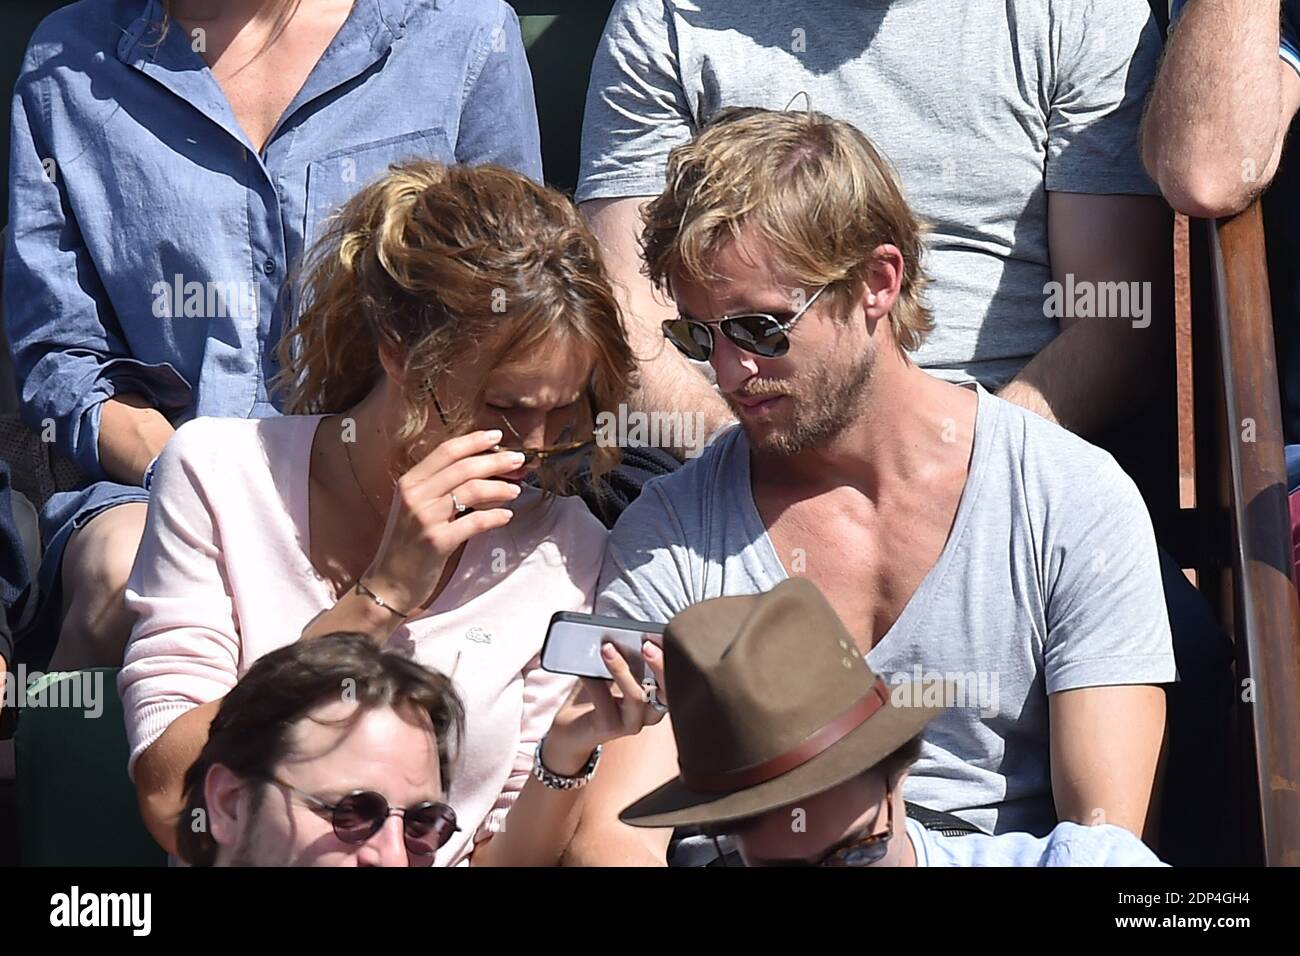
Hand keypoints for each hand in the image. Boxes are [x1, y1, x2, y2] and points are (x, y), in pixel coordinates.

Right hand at [363, 429, 524, 614]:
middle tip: (519, 461)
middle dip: (496, 461)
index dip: (474, 441)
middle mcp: (415, 495)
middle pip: (464, 467)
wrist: (388, 583)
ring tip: (515, 490)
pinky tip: (507, 516)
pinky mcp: (437, 542)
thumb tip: (481, 469)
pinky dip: (495, 516)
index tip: (497, 437)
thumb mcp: (415, 508)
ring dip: (500, 488)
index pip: (446, 451)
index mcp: (410, 482)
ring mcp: (425, 518)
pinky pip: (475, 522)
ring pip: (472, 490)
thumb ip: (440, 487)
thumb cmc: (407, 544)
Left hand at [542, 639, 668, 775]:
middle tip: (646, 644)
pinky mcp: (608, 728)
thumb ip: (625, 658)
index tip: (662, 636)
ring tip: (607, 649)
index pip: (675, 679)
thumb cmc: (597, 696)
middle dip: (659, 665)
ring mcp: (631, 723)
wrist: (573, 729)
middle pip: (666, 691)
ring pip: (636, 696)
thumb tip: (623, 634)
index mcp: (657, 697)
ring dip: (622, 669)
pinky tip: (583, 669)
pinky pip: (604, 702)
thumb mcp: (615, 674)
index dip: (671, 658)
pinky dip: (594, 682)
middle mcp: (650, 713)